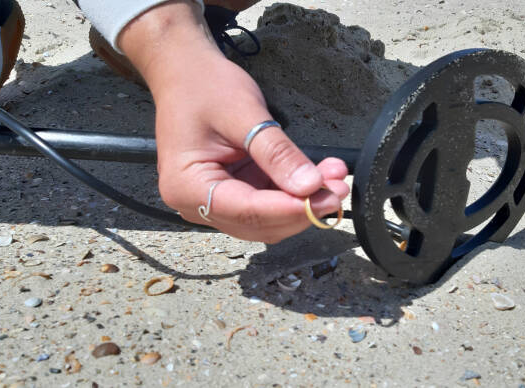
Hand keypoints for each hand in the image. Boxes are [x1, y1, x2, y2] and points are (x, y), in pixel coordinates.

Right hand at [118, 1, 348, 242]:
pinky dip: (295, 194)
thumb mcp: (244, 114)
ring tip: (335, 178)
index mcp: (186, 186)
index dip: (289, 209)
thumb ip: (277, 153)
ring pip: (268, 220)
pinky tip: (320, 176)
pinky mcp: (234, 193)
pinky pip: (269, 204)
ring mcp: (216, 201)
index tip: (325, 198)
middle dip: (302, 209)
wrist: (186, 73)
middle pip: (259, 224)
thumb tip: (310, 185)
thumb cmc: (204, 87)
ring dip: (304, 203)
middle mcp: (196, 203)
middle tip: (338, 188)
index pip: (245, 211)